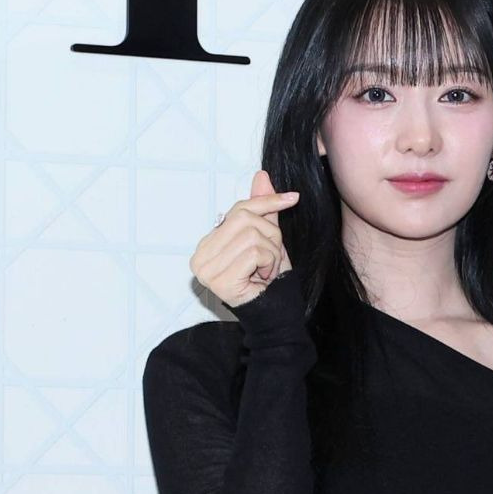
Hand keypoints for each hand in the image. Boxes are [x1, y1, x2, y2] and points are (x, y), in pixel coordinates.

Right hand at [190, 168, 299, 306]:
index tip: (293, 198)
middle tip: (272, 259)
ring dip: (272, 252)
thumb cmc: (269, 282)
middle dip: (271, 235)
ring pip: (252, 235)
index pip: (238, 209)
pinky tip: (263, 278)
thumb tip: (261, 175)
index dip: (266, 202)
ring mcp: (206, 269)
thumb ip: (262, 210)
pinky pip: (255, 252)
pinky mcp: (219, 280)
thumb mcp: (268, 240)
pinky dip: (269, 263)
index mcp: (207, 245)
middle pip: (245, 219)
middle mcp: (200, 256)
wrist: (274, 318)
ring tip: (267, 270)